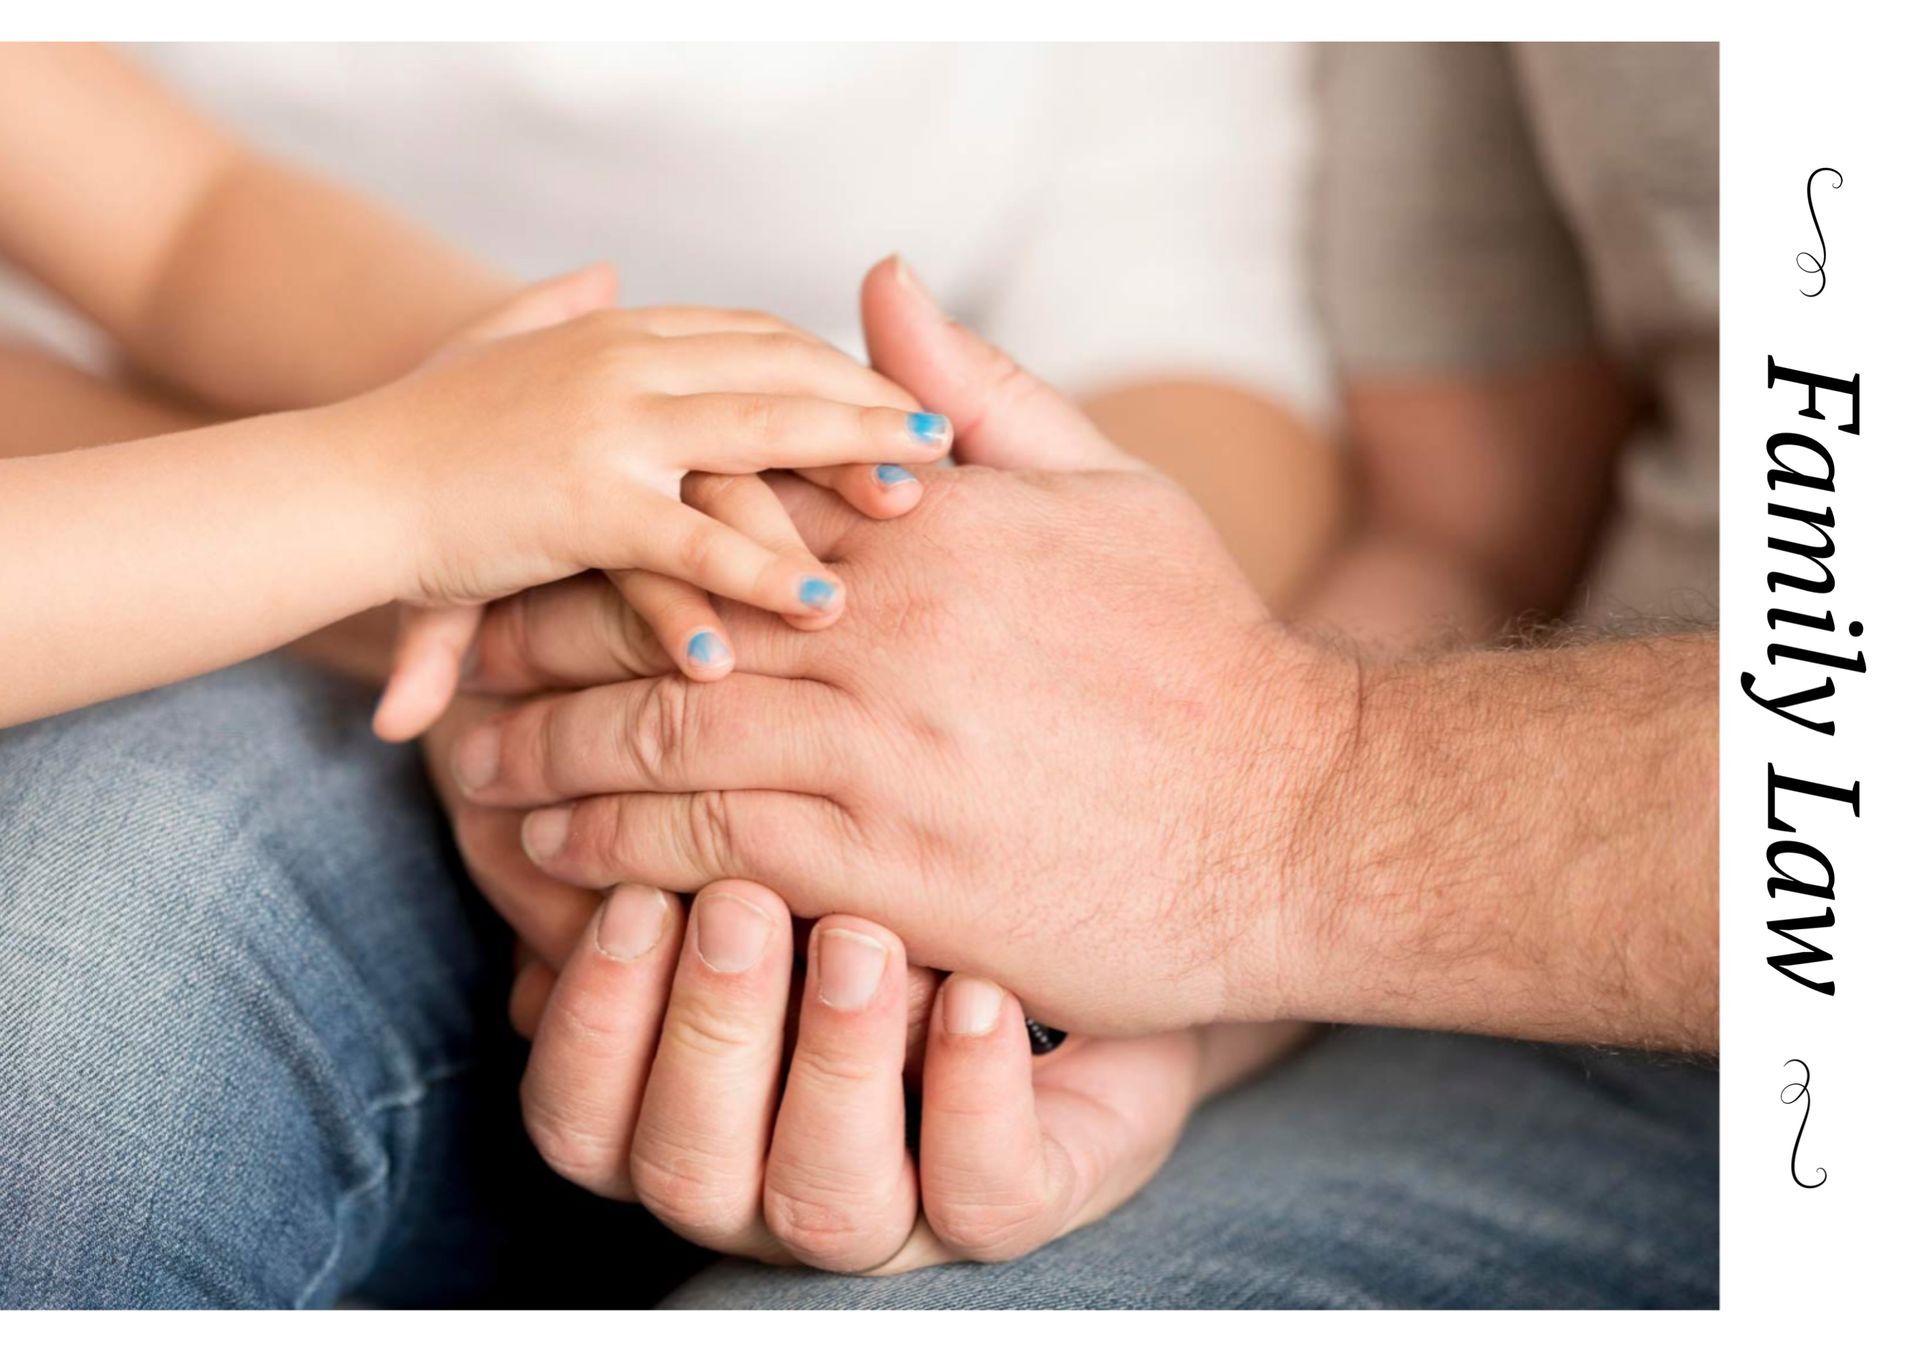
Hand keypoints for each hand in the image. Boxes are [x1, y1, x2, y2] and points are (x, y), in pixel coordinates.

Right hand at [321, 265, 952, 739]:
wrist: (337, 484)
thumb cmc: (415, 428)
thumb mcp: (492, 346)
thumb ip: (553, 307)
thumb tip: (603, 274)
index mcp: (618, 333)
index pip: (756, 335)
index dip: (831, 367)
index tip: (891, 398)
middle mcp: (625, 360)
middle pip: (778, 369)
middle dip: (866, 403)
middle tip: (941, 439)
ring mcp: (608, 424)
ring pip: (758, 433)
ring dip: (847, 460)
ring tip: (918, 499)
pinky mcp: (583, 500)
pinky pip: (696, 535)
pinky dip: (762, 568)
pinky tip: (821, 598)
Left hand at [449, 259, 1356, 1034]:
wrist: (1297, 817)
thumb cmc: (1206, 650)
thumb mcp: (1110, 484)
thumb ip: (978, 388)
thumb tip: (876, 280)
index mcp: (921, 531)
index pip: (713, 503)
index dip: (608, 533)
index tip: (541, 555)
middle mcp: (880, 629)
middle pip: (652, 619)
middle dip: (541, 648)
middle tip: (462, 676)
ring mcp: (876, 750)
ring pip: (656, 737)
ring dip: (549, 761)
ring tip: (480, 782)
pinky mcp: (884, 871)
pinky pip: (704, 855)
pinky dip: (612, 857)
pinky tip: (558, 870)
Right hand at [518, 878, 1226, 1271]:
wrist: (1077, 928)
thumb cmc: (885, 887)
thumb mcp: (776, 857)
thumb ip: (680, 846)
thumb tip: (566, 794)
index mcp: (679, 1111)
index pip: (580, 1116)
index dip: (592, 1019)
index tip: (631, 891)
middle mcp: (765, 1178)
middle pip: (683, 1165)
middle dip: (705, 1030)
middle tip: (740, 899)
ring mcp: (894, 1207)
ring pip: (824, 1204)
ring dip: (832, 1064)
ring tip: (862, 939)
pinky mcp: (1014, 1198)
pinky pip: (984, 1197)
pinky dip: (973, 1097)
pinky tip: (981, 994)